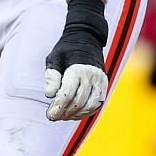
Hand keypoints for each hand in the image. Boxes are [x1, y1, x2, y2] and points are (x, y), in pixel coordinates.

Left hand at [44, 0, 108, 120]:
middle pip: (79, 101)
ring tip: (62, 116)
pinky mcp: (105, 85)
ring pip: (90, 105)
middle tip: (53, 117)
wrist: (87, 39)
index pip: (68, 93)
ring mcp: (101, 81)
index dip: (58, 106)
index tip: (50, 115)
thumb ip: (51, 76)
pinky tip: (74, 114)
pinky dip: (86, 112)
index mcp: (78, 69)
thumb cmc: (65, 50)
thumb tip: (50, 95)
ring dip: (76, 114)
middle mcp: (92, 76)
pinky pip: (98, 103)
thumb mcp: (53, 58)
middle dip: (65, 112)